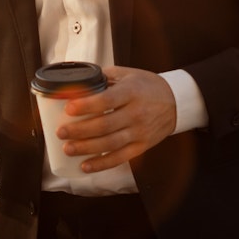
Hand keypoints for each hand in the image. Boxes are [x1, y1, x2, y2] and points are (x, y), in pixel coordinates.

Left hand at [58, 66, 175, 172]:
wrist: (177, 101)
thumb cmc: (147, 85)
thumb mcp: (127, 74)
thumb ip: (102, 76)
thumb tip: (75, 82)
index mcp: (131, 92)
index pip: (106, 100)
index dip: (86, 106)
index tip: (68, 109)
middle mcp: (136, 113)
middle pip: (105, 125)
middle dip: (80, 130)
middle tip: (61, 132)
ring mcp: (140, 132)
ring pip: (110, 144)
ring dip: (87, 148)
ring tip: (68, 149)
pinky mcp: (142, 146)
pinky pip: (121, 158)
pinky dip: (102, 164)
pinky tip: (85, 165)